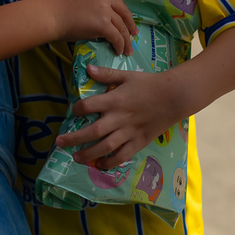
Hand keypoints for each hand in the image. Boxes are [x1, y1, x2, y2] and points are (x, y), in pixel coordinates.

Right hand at [43, 0, 136, 56]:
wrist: (49, 15)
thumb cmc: (54, 7)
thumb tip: (93, 10)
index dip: (122, 1)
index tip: (123, 10)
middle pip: (123, 9)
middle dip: (130, 23)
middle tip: (133, 32)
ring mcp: (104, 10)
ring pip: (122, 25)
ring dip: (127, 39)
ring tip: (128, 49)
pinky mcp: (103, 24)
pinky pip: (116, 36)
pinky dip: (119, 45)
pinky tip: (119, 51)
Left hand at [56, 65, 184, 169]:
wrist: (175, 97)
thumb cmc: (149, 84)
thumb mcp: (127, 76)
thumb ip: (107, 75)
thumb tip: (88, 69)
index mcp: (115, 100)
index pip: (89, 106)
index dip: (77, 109)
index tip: (73, 111)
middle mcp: (120, 118)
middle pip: (94, 131)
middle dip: (74, 138)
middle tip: (59, 143)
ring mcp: (130, 132)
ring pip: (106, 146)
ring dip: (89, 154)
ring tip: (75, 158)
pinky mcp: (139, 142)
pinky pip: (123, 155)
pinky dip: (111, 162)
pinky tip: (100, 165)